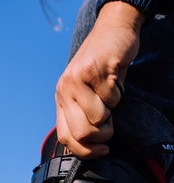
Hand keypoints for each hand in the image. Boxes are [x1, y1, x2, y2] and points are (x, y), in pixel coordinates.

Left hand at [56, 1, 144, 157]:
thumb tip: (88, 147)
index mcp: (61, 99)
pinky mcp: (96, 69)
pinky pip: (112, 98)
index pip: (66, 138)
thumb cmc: (101, 68)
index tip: (102, 150)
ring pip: (99, 117)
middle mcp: (65, 89)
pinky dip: (119, 93)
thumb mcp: (85, 93)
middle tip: (110, 124)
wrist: (111, 31)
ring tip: (110, 94)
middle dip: (103, 135)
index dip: (86, 151)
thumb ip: (82, 116)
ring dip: (113, 110)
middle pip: (82, 133)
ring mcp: (78, 78)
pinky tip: (114, 79)